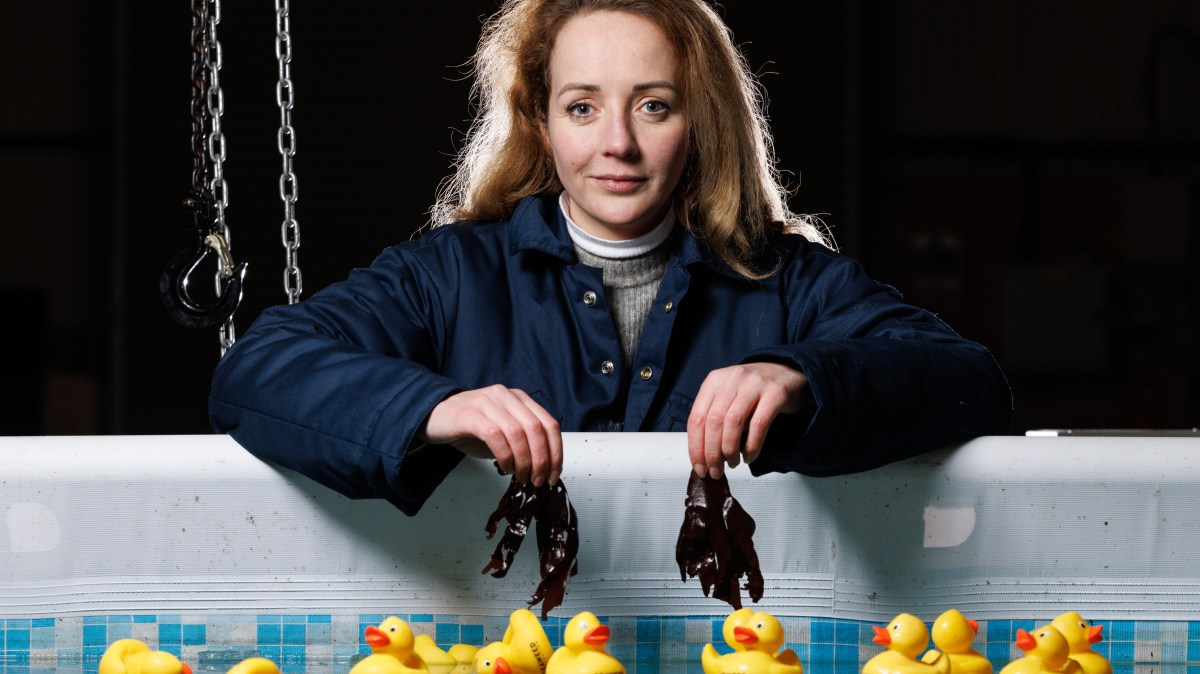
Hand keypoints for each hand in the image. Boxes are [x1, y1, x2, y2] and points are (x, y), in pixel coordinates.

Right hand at [419, 385, 562, 485]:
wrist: (433, 416)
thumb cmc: (468, 426)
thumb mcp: (502, 431)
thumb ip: (523, 441)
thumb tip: (543, 467)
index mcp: (519, 398)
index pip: (549, 424)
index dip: (556, 452)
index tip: (554, 474)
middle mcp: (506, 396)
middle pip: (537, 429)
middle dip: (542, 460)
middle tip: (538, 480)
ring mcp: (488, 403)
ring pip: (518, 434)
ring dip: (524, 462)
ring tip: (521, 477)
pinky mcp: (470, 414)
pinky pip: (496, 437)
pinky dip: (505, 456)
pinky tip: (504, 468)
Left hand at [687, 362, 810, 478]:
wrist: (788, 371)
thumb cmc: (754, 390)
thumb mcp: (729, 396)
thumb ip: (715, 418)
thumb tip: (704, 454)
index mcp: (715, 380)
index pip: (696, 418)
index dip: (696, 447)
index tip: (699, 467)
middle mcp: (732, 379)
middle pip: (713, 422)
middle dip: (712, 453)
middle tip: (715, 471)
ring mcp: (754, 384)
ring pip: (733, 423)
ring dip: (730, 450)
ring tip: (733, 463)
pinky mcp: (775, 393)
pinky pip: (759, 424)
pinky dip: (752, 445)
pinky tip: (749, 456)